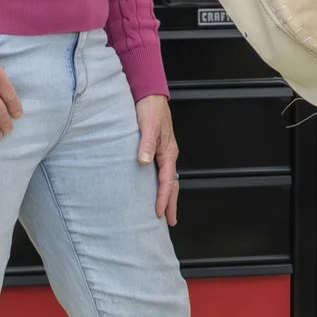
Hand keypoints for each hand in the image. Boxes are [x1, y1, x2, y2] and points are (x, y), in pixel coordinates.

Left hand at [135, 94, 180, 224]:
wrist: (150, 95)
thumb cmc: (150, 108)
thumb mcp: (148, 125)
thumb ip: (146, 143)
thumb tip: (144, 162)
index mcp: (168, 151)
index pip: (167, 180)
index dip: (164, 197)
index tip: (160, 212)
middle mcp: (168, 154)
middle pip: (172, 184)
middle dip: (172, 203)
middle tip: (170, 221)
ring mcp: (163, 153)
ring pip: (168, 180)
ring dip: (168, 196)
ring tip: (165, 211)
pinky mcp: (157, 150)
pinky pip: (162, 173)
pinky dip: (162, 185)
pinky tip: (155, 190)